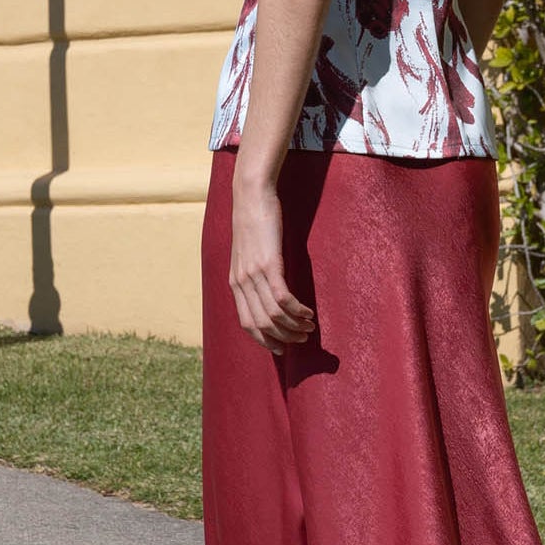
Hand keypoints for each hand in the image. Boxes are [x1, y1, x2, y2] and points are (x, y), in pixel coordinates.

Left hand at [229, 179, 316, 355]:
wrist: (251, 196)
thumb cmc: (253, 221)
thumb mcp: (247, 253)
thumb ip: (252, 273)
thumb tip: (265, 290)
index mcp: (235, 283)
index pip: (247, 323)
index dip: (265, 340)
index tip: (282, 348)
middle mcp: (241, 283)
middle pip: (261, 325)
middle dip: (283, 338)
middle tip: (302, 339)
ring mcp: (254, 274)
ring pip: (273, 315)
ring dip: (294, 326)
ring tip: (310, 328)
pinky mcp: (269, 264)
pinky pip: (282, 298)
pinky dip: (297, 311)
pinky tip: (309, 313)